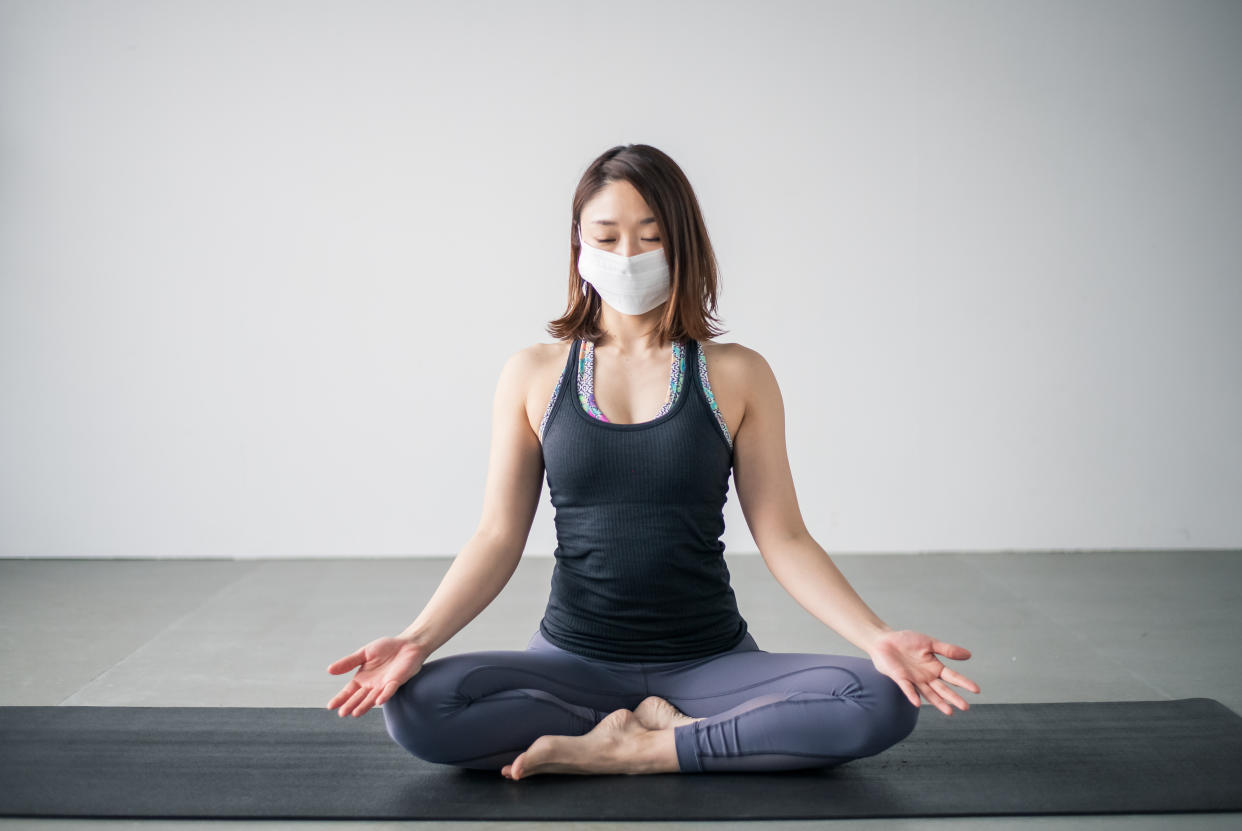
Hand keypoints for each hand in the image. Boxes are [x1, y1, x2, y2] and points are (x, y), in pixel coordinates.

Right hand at [326, 635, 426, 717]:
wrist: (407, 644)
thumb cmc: (386, 648)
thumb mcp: (364, 653)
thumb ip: (348, 662)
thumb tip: (329, 670)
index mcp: (362, 679)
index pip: (348, 691)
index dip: (340, 698)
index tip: (331, 706)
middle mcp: (372, 685)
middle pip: (359, 697)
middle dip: (351, 705)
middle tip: (342, 713)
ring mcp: (384, 685)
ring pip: (372, 697)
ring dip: (364, 705)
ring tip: (355, 713)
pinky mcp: (397, 681)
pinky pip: (390, 690)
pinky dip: (384, 695)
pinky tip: (378, 701)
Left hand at [866, 629, 980, 715]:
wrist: (884, 641)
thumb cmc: (907, 641)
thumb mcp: (929, 643)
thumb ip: (947, 650)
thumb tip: (969, 655)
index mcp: (934, 667)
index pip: (952, 676)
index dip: (964, 683)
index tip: (977, 690)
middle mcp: (926, 676)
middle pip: (942, 689)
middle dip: (953, 697)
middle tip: (966, 707)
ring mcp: (913, 679)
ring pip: (928, 693)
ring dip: (938, 702)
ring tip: (949, 712)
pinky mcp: (900, 678)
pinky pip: (907, 688)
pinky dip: (912, 694)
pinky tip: (917, 702)